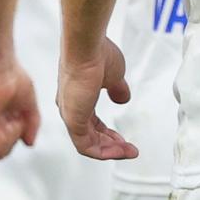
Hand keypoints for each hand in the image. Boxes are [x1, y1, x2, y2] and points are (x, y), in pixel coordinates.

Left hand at [0, 61, 39, 158]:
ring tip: (6, 120)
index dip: (18, 134)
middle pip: (3, 154)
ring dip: (8, 138)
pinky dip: (1, 139)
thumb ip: (31, 125)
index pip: (7, 146)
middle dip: (14, 137)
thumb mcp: (28, 106)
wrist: (1, 71)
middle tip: (12, 118)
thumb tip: (29, 144)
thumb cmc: (14, 81)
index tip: (16, 115)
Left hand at [55, 38, 137, 160]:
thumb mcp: (114, 76)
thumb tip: (123, 98)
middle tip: (128, 149)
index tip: (123, 138)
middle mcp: (71, 108)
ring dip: (110, 151)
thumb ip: (118, 89)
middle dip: (111, 145)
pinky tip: (119, 151)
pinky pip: (86, 146)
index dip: (109, 133)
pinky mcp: (73, 120)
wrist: (87, 47)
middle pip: (91, 137)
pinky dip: (103, 152)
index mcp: (78, 98)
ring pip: (88, 144)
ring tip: (128, 152)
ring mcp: (71, 115)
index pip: (92, 124)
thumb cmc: (97, 54)